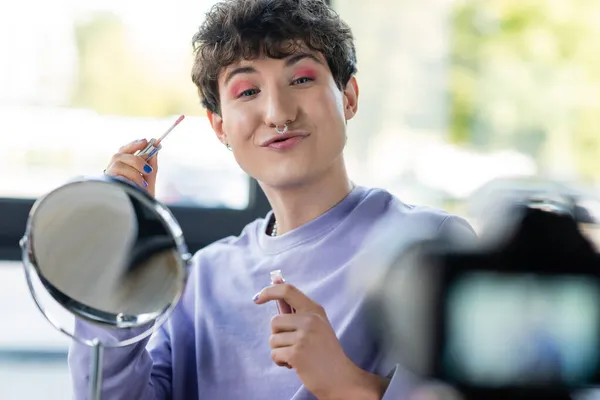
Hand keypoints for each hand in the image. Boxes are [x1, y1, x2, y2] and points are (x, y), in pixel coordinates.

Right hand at [104, 139, 158, 195]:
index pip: (124, 150)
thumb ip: (152, 163)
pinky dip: (131, 176)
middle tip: (148, 168)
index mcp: (122, 167)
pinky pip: (117, 171)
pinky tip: (139, 185)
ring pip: (118, 162)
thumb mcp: (149, 178)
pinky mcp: (107, 182)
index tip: (145, 141)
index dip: (134, 144)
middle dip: (136, 158)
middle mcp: (113, 170)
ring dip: (135, 169)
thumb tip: (155, 146)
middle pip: (120, 154)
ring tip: (143, 182)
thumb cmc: (142, 196)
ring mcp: (109, 176)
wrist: (138, 213)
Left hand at [254, 284, 387, 399]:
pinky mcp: (297, 353)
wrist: (340, 377)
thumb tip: (275, 281)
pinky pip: (274, 354)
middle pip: (274, 321)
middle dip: (278, 335)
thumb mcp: (315, 325)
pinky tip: (294, 364)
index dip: (269, 291)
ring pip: (273, 339)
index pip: (287, 290)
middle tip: (293, 345)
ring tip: (296, 356)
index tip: (257, 299)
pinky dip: (280, 361)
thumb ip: (295, 309)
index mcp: (314, 310)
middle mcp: (310, 320)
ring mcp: (304, 336)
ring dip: (280, 350)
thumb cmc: (324, 351)